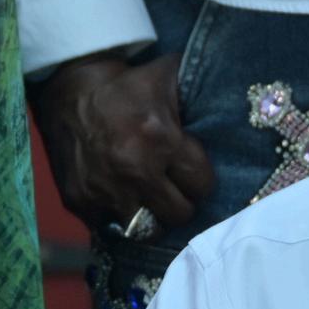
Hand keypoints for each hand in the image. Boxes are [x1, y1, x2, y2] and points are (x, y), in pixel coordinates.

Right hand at [28, 51, 212, 232]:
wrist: (69, 88)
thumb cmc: (126, 86)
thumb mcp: (167, 78)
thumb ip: (200, 92)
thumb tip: (238, 94)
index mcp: (161, 139)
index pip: (202, 185)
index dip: (200, 179)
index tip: (192, 173)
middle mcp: (134, 169)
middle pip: (180, 214)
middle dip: (181, 201)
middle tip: (174, 190)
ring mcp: (105, 190)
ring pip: (147, 230)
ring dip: (151, 217)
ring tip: (150, 201)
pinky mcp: (80, 202)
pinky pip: (110, 228)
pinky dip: (117, 217)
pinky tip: (120, 199)